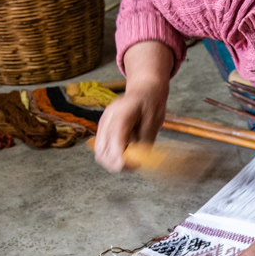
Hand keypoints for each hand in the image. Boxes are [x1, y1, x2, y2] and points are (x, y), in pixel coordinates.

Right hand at [94, 41, 173, 171]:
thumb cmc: (151, 103)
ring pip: (100, 152)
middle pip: (102, 149)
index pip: (115, 138)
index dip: (120, 157)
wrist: (144, 89)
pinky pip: (101, 148)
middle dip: (117, 163)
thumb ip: (145, 142)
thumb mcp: (154, 122)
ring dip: (113, 162)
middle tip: (134, 166)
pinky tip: (124, 154)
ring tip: (130, 161)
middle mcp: (108, 117)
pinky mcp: (102, 128)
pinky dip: (111, 156)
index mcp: (123, 112)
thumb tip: (138, 162)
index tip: (132, 166)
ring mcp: (103, 122)